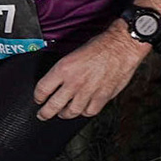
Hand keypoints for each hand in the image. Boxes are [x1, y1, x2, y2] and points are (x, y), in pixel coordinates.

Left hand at [33, 27, 150, 120]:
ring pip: (71, 112)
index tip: (38, 99)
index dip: (38, 97)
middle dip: (45, 113)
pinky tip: (82, 110)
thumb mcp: (73, 53)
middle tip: (42, 115)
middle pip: (53, 105)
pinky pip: (89, 111)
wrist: (122, 46)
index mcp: (63, 68)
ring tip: (62, 114)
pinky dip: (84, 112)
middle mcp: (74, 82)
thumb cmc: (101, 45)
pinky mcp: (103, 96)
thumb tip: (56, 81)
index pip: (42, 89)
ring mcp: (89, 91)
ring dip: (64, 114)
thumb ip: (64, 70)